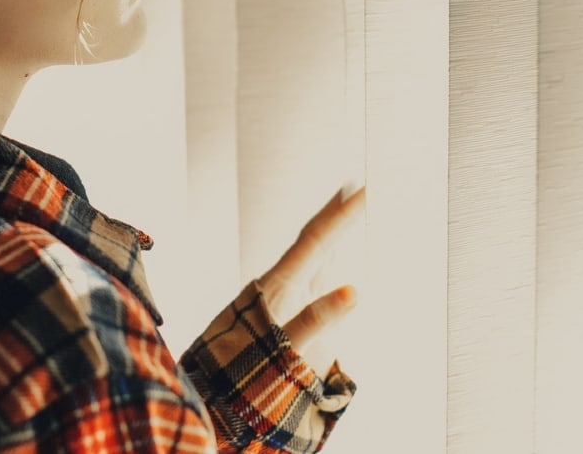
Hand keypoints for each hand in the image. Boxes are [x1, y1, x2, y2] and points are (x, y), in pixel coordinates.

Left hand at [253, 186, 365, 356]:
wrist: (219, 396)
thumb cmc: (247, 372)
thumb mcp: (284, 347)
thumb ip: (316, 320)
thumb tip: (353, 290)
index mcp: (282, 284)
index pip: (317, 238)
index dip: (341, 212)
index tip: (362, 186)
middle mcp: (286, 285)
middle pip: (317, 239)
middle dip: (339, 212)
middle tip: (360, 186)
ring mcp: (290, 301)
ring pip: (317, 257)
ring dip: (334, 233)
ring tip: (349, 210)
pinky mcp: (296, 320)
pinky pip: (318, 281)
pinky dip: (332, 262)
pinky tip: (335, 260)